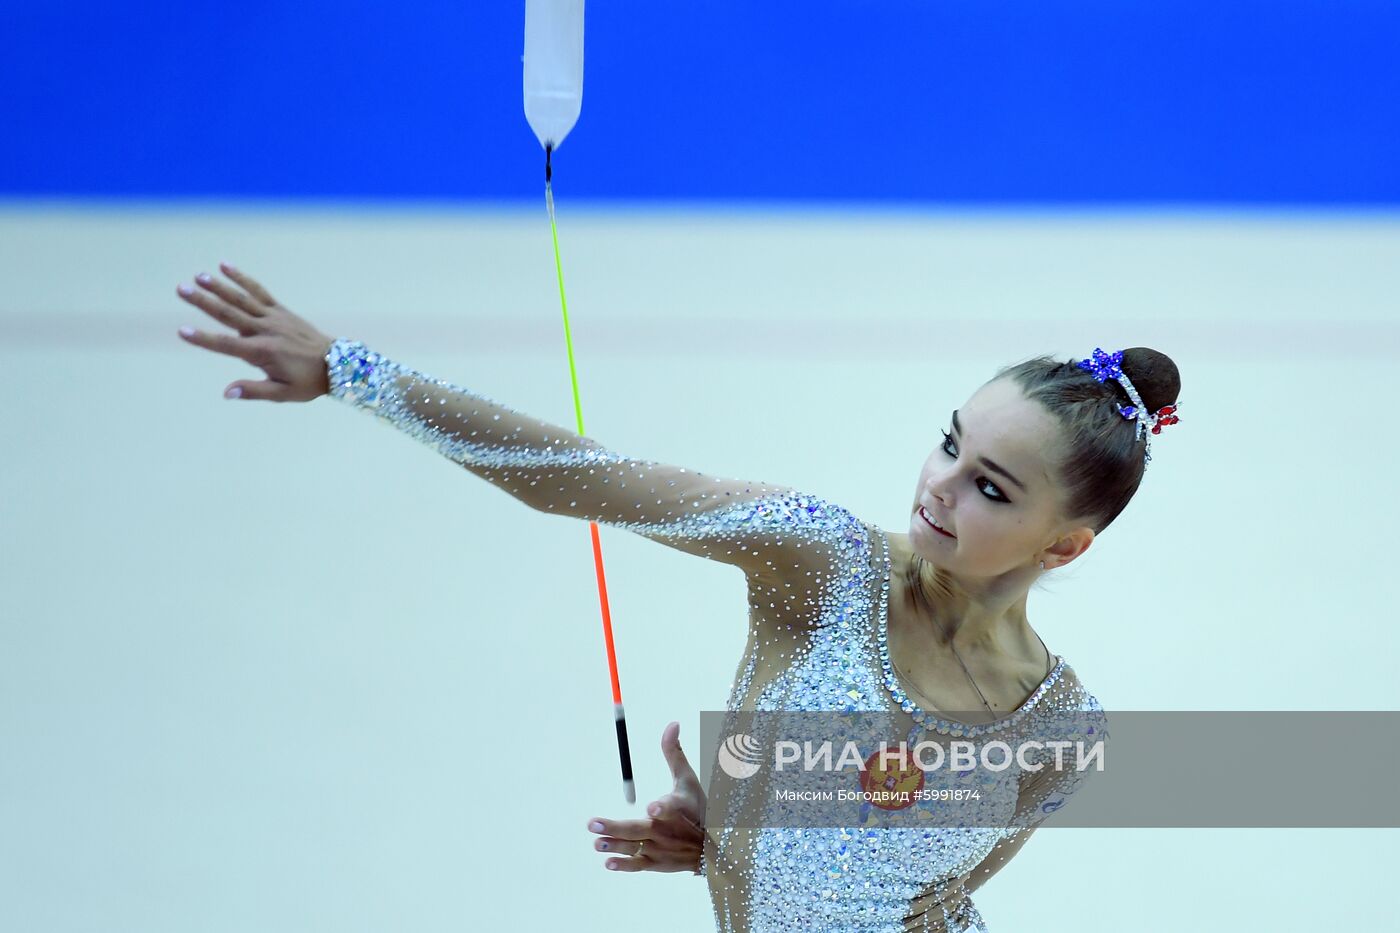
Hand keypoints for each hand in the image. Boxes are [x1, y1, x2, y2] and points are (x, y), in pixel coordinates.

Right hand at [176, 262, 335, 402]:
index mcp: (262, 352)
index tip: (182, 331)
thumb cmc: (308, 382)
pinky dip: (242, 278)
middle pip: (229, 314)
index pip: (226, 345)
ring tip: (198, 276)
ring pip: (241, 299)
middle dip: (203, 302)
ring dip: (218, 286)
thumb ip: (253, 391)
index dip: (203, 339)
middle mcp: (266, 331)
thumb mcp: (282, 393)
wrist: (337, 364)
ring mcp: (273, 318)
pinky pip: (259, 291)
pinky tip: (224, 266)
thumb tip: (226, 393)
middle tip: (180, 288)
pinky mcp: (280, 310)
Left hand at [586, 721, 706, 873]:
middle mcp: (667, 830)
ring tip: (596, 842)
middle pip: (639, 829)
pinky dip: (624, 864)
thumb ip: (674, 753)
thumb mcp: (688, 779)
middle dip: (616, 828)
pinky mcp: (656, 862)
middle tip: (593, 824)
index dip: (662, 808)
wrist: (712, 848)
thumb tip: (672, 723)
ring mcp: (660, 848)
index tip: (652, 808)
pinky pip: (638, 864)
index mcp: (678, 808)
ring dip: (615, 845)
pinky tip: (608, 861)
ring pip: (634, 847)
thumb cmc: (697, 807)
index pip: (670, 807)